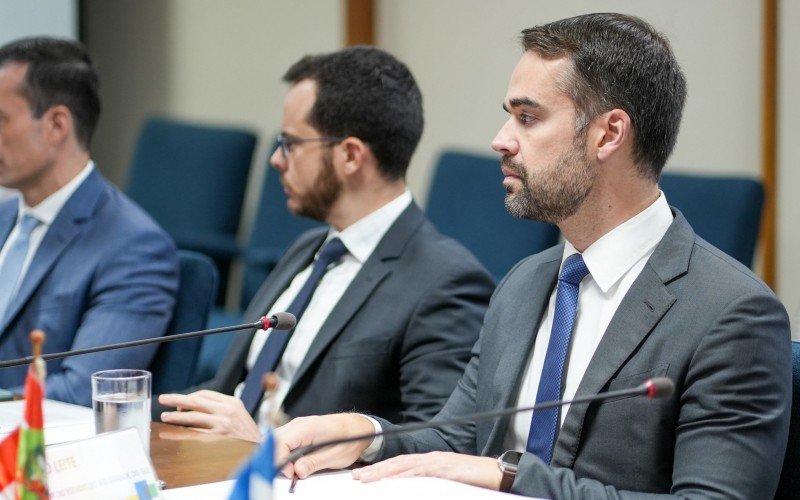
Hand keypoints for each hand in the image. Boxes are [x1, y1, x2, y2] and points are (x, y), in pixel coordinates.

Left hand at [158, 390, 260, 441]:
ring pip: (192, 417)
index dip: (190, 396)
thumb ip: (221, 408)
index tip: (180, 401)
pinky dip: (180, 433)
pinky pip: (193, 434)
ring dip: (175, 417)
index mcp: (232, 402)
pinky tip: (171, 433)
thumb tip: (195, 406)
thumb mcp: (238, 414)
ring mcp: (221, 425)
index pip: (205, 394)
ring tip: (164, 417)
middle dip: (177, 399)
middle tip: (163, 398)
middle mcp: (226, 411)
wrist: (260, 450)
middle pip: (196, 401)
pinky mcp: (216, 439)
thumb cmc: (247, 433)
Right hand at [275, 414, 374, 478]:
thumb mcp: (335, 456)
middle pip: (274, 441)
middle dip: (277, 459)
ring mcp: (297, 426)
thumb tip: (297, 470)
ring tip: (293, 469)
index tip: (290, 473)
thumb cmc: (349, 439)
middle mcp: (299, 424)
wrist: (357, 428)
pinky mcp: (297, 432)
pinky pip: (283, 442)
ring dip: (280, 457)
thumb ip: (314, 462)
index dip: (280, 460)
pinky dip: (284, 453)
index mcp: (307, 427)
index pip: (280, 442)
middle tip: (290, 474)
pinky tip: (294, 463)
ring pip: (276, 441)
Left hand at [352, 452, 501, 489]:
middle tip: (357, 477)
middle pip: (398, 463)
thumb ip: (429, 484)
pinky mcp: (446, 469)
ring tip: (367, 478)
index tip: (364, 475)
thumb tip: (412, 491)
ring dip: (384, 472)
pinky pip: (423, 471)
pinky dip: (408, 474)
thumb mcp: (446, 483)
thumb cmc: (473, 481)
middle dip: (376, 470)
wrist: (496, 473)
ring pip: (405, 466)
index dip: (381, 469)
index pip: (400, 465)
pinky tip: (396, 478)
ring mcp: (438, 463)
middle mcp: (430, 459)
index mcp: (429, 462)